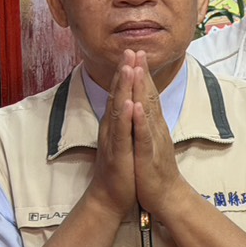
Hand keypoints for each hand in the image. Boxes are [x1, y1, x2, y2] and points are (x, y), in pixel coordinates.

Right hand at [86, 56, 137, 218]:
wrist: (111, 197)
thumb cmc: (121, 168)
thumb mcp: (125, 140)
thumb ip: (124, 121)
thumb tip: (127, 103)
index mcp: (116, 123)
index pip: (122, 93)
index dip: (127, 73)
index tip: (134, 52)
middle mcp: (112, 127)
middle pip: (118, 95)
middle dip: (124, 72)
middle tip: (129, 49)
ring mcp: (114, 139)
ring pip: (118, 109)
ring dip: (123, 88)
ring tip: (128, 68)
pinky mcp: (118, 153)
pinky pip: (122, 133)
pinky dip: (127, 118)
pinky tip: (130, 104)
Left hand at [129, 52, 184, 218]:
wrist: (166, 196)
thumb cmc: (155, 169)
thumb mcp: (150, 141)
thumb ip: (147, 123)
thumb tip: (143, 105)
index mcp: (152, 125)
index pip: (147, 95)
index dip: (141, 74)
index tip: (136, 53)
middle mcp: (155, 128)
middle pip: (148, 97)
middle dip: (141, 73)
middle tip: (137, 50)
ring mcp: (153, 141)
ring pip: (147, 112)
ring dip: (141, 90)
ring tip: (136, 69)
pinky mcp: (148, 156)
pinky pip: (144, 136)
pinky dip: (140, 121)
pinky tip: (136, 107)